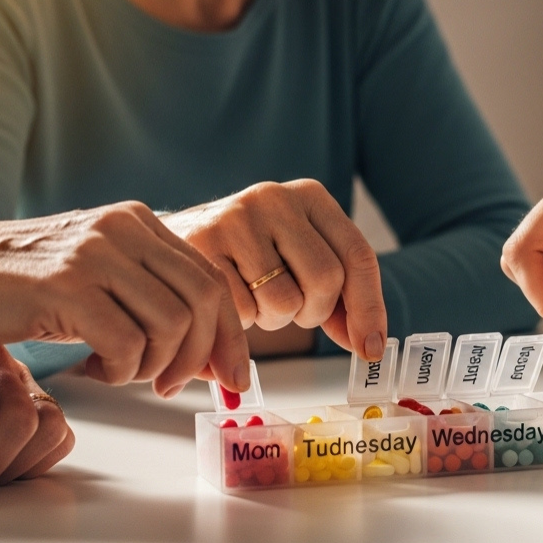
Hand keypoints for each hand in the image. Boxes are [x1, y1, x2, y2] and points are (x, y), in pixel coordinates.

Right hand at [0, 201, 249, 397]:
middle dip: (204, 356)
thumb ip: (151, 299)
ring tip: (123, 374)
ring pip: (171, 325)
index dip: (230, 333)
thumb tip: (212, 354)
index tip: (232, 375)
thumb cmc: (18, 287)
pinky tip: (95, 370)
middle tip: (176, 388)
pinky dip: (122, 370)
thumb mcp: (96, 277)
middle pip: (205, 300)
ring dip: (154, 366)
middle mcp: (122, 228)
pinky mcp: (66, 286)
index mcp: (136, 220)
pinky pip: (127, 343)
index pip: (210, 277)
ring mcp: (95, 254)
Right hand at [162, 180, 386, 360]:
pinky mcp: (202, 245)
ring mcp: (236, 218)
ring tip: (257, 301)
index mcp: (310, 196)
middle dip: (315, 312)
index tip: (369, 346)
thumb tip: (368, 342)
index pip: (357, 255)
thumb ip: (337, 294)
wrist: (173, 244)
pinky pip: (243, 310)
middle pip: (326, 279)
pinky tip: (231, 300)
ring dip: (275, 320)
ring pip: (285, 301)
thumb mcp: (298, 257)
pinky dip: (243, 321)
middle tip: (295, 313)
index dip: (369, 307)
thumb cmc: (249, 257)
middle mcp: (276, 198)